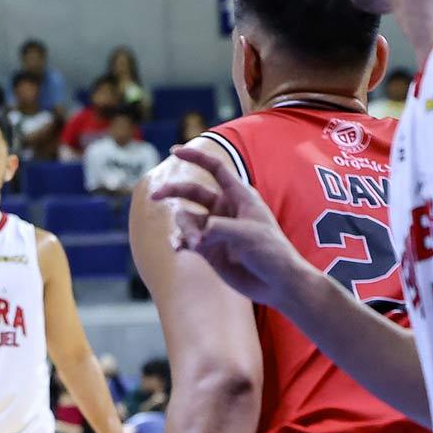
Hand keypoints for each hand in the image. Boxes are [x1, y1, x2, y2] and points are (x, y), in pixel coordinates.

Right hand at [151, 142, 312, 307]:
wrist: (276, 282)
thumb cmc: (271, 251)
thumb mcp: (248, 234)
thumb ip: (219, 228)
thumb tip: (195, 235)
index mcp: (239, 196)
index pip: (215, 169)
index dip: (196, 157)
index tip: (175, 151)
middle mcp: (224, 209)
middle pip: (191, 192)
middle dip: (172, 191)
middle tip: (155, 196)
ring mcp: (214, 229)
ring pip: (186, 220)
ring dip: (185, 229)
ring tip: (195, 244)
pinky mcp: (208, 249)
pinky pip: (186, 240)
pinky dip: (179, 242)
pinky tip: (178, 248)